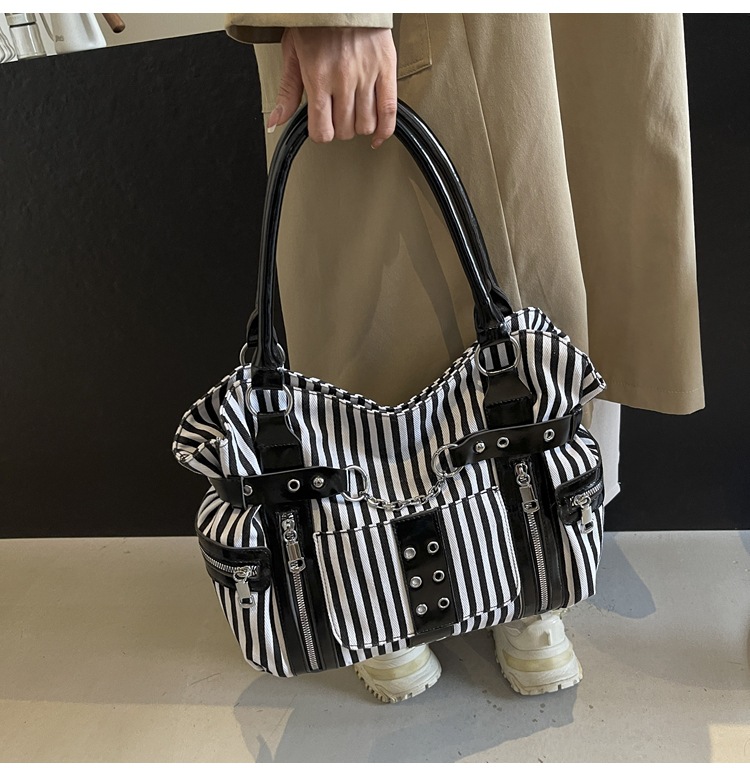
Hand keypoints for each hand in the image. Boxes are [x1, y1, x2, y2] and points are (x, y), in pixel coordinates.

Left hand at [266, 26, 397, 148]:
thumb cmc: (316, 21)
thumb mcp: (292, 53)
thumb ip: (287, 91)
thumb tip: (276, 121)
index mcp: (318, 77)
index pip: (322, 130)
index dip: (321, 134)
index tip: (321, 128)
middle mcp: (343, 79)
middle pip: (345, 130)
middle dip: (340, 129)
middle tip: (338, 117)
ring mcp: (366, 75)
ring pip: (366, 124)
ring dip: (359, 127)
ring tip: (355, 115)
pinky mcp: (386, 69)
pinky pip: (389, 111)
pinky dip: (385, 129)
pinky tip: (377, 134)